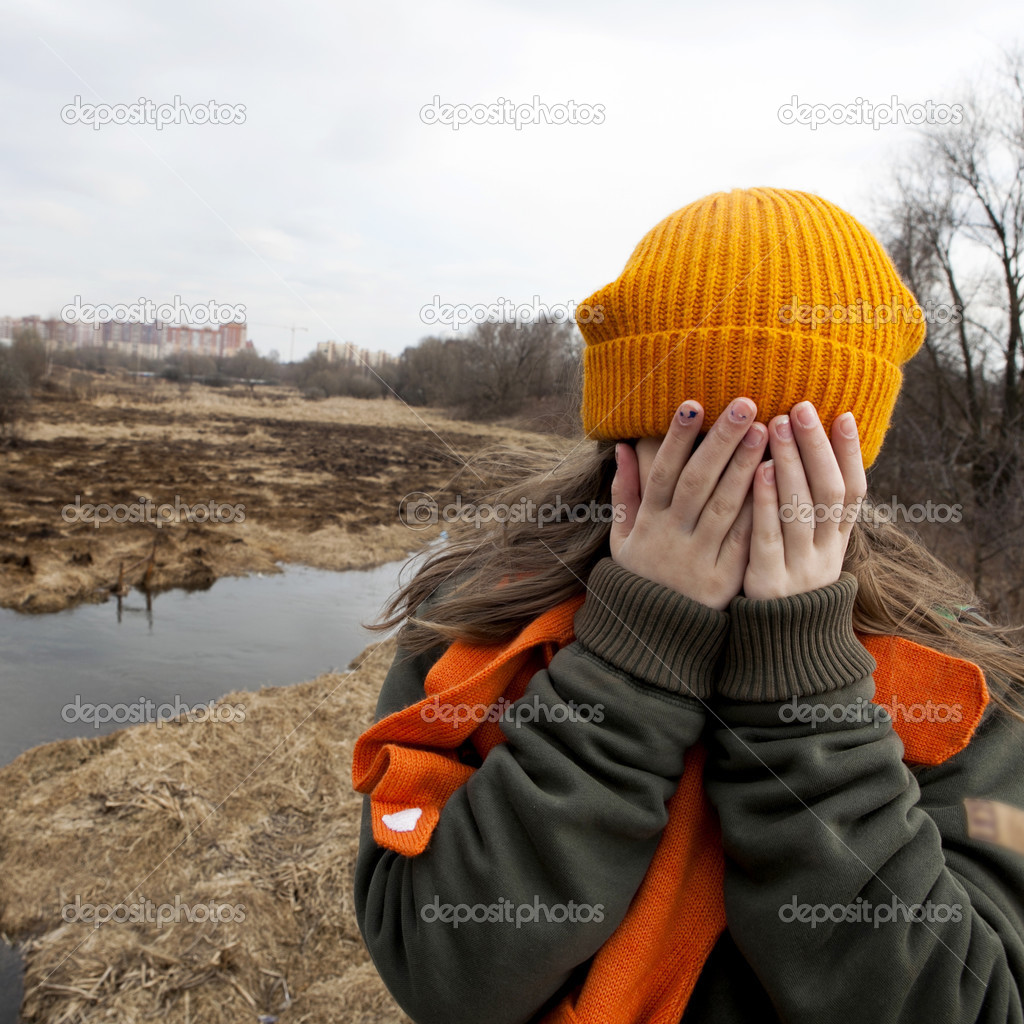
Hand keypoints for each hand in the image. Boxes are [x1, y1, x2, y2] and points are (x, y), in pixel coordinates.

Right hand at [609, 397, 768, 609]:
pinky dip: (760, 510)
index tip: (693, 404)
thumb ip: (625, 492)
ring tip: (766, 430)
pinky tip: (779, 480)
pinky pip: (745, 539)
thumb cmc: (641, 575)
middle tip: (744, 404)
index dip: (677, 438)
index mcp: (648, 522)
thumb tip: (622, 447)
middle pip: (697, 481)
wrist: (655, 635)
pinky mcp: (725, 578)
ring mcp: (699, 557)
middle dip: (720, 441)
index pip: (662, 471)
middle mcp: (673, 535)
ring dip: (746, 466)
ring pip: (725, 506)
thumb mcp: (622, 536)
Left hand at [743, 401, 866, 599]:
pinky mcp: (771, 580)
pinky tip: (759, 470)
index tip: (843, 414)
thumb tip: (813, 453)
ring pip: (802, 508)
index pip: (854, 491)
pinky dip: (767, 500)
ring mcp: (801, 566)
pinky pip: (771, 535)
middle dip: (816, 447)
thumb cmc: (789, 581)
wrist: (780, 647)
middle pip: (829, 492)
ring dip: (791, 463)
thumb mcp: (810, 548)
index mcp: (839, 541)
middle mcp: (827, 552)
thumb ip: (812, 509)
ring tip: (776, 425)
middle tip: (800, 407)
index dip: (851, 454)